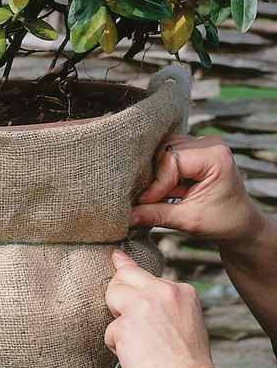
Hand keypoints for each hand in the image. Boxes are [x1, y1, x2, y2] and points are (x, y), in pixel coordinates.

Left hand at [104, 250, 214, 367]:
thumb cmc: (187, 363)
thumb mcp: (186, 321)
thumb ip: (165, 305)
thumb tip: (141, 298)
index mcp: (180, 290)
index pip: (144, 273)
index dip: (126, 268)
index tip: (116, 257)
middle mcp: (161, 291)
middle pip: (122, 277)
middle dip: (117, 294)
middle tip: (128, 322)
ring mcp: (142, 305)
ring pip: (112, 298)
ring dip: (118, 323)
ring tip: (139, 345)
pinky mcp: (124, 325)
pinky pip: (109, 332)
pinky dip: (117, 348)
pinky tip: (136, 358)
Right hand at [130, 134, 262, 249]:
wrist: (240, 224)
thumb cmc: (222, 222)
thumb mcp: (187, 220)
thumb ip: (155, 215)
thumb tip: (126, 216)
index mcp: (216, 157)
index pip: (172, 160)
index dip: (156, 183)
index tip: (146, 203)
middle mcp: (210, 143)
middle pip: (165, 150)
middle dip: (156, 177)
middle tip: (153, 201)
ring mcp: (203, 143)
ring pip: (163, 150)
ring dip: (158, 174)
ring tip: (166, 195)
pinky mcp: (195, 149)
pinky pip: (168, 153)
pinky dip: (163, 172)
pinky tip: (169, 189)